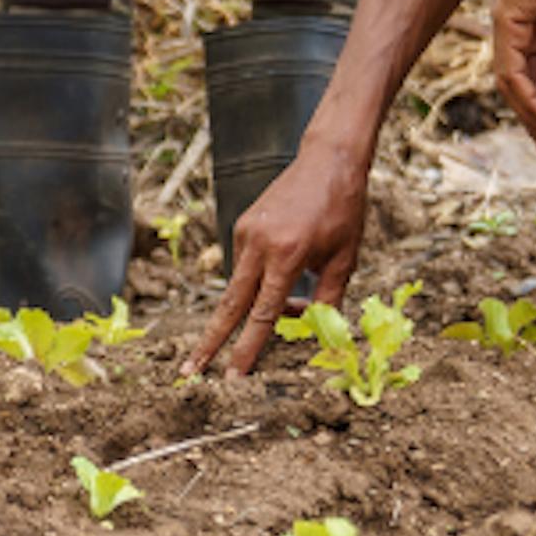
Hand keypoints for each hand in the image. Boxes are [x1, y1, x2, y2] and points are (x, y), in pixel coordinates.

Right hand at [184, 144, 371, 375]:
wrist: (327, 160)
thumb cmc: (344, 210)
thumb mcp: (346, 259)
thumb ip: (329, 299)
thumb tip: (316, 332)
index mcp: (288, 255)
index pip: (262, 314)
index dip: (247, 349)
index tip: (231, 375)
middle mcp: (259, 244)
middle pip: (230, 305)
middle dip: (211, 341)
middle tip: (190, 370)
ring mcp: (246, 233)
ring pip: (240, 286)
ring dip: (254, 308)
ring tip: (298, 305)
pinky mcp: (243, 226)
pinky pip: (246, 266)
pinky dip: (260, 282)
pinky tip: (293, 270)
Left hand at [489, 0, 535, 155]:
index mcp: (524, 24)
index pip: (527, 73)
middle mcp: (508, 27)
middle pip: (514, 85)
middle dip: (533, 119)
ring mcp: (504, 25)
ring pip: (509, 84)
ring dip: (530, 116)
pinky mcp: (507, 21)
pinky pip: (512, 70)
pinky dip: (527, 98)